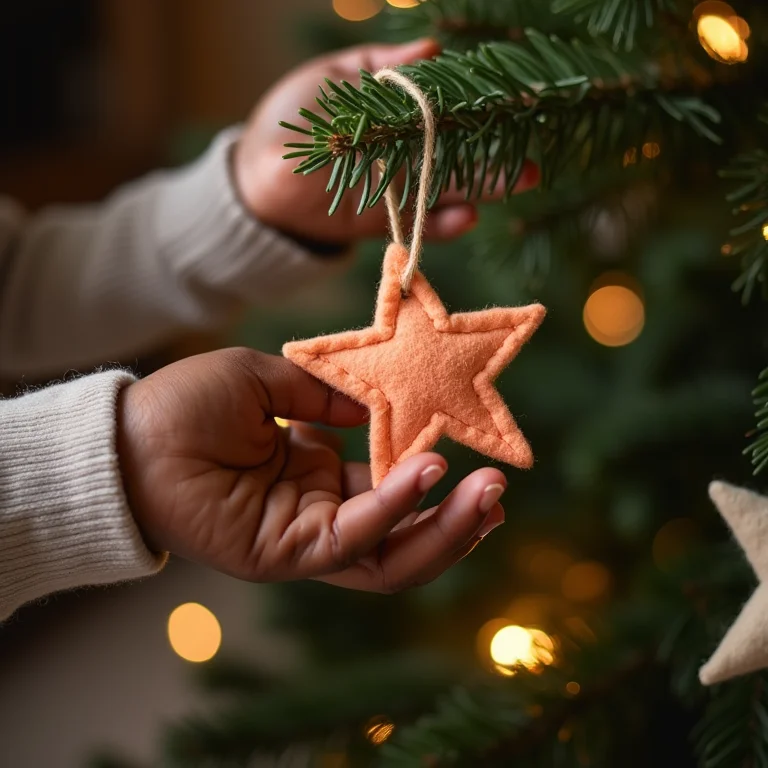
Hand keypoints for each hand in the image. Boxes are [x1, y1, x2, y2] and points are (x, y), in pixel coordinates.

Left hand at [117, 348, 505, 592]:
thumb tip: (386, 397)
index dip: (434, 480)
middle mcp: (319, 515)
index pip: (391, 490)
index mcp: (319, 476)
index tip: (473, 452)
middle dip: (455, 519)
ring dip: (443, 529)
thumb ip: (332, 394)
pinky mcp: (284, 555)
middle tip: (499, 492)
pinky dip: (395, 510)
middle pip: (402, 536)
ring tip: (489, 497)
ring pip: (389, 555)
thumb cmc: (190, 404)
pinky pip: (353, 539)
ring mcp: (303, 540)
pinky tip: (430, 476)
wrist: (129, 432)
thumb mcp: (276, 382)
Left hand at [234, 40, 538, 244]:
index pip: (450, 116)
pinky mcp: (380, 222)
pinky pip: (416, 224)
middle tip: (536, 157)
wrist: (257, 171)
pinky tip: (467, 214)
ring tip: (518, 181)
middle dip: (497, 158)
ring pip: (446, 190)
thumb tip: (435, 46)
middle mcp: (405, 156)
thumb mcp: (340, 76)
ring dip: (482, 189)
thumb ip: (385, 65)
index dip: (483, 113)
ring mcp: (395, 191)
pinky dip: (441, 222)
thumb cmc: (296, 113)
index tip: (519, 106)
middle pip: (458, 157)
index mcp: (400, 118)